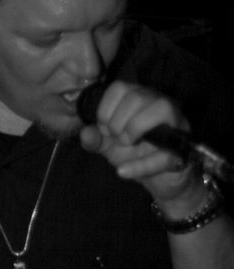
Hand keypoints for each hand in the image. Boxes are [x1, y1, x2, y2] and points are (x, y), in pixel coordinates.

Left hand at [79, 80, 202, 205]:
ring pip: (161, 109)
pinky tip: (123, 171)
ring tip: (126, 144)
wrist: (160, 181)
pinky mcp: (184, 150)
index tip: (102, 128)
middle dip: (118, 121)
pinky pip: (164, 153)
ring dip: (135, 128)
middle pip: (138, 96)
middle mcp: (160, 104)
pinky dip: (140, 165)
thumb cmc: (136, 155)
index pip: (120, 87)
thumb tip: (85, 133)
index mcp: (140, 98)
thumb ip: (95, 139)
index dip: (105, 108)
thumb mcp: (109, 146)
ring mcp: (177, 124)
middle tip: (115, 139)